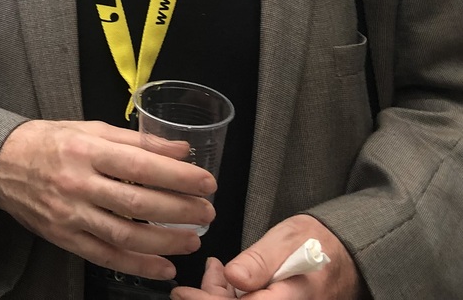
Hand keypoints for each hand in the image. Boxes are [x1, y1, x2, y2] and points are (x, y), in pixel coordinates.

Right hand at [0, 120, 214, 281]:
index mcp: (84, 150)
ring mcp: (69, 214)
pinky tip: (163, 266)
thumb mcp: (88, 129)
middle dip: (180, 210)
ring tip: (192, 240)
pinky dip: (137, 264)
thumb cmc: (47, 141)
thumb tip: (180, 150)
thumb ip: (135, 140)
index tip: (206, 182)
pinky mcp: (64, 237)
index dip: (177, 176)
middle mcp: (77, 183)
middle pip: (137, 202)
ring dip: (165, 241)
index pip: (140, 165)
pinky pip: (105, 255)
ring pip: (124, 234)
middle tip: (207, 212)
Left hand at [171, 215, 365, 299]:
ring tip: (210, 275)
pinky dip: (233, 297)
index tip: (184, 294)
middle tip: (185, 290)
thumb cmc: (319, 241)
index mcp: (294, 298)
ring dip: (218, 298)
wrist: (348, 253)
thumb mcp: (288, 239)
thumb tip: (233, 276)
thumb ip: (261, 260)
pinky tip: (225, 281)